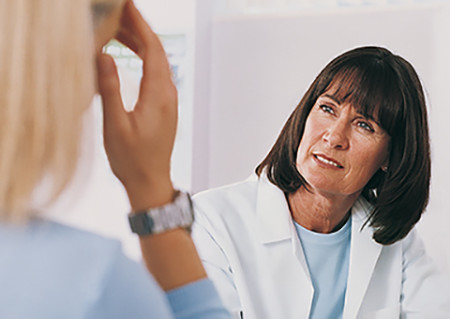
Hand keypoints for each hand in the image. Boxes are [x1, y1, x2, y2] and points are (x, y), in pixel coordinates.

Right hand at [96, 0, 175, 209]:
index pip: (153, 49)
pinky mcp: (165, 107)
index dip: (140, 25)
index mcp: (158, 95)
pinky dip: (145, 58)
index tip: (128, 7)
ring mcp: (169, 100)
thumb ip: (110, 89)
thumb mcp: (115, 125)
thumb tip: (104, 55)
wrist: (150, 181)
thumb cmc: (133, 159)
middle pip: (157, 51)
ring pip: (158, 62)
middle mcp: (168, 94)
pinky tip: (131, 56)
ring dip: (141, 43)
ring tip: (120, 30)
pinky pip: (157, 74)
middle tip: (120, 13)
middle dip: (140, 29)